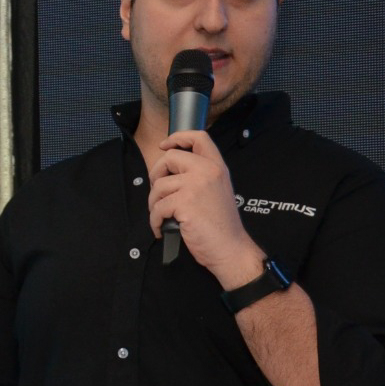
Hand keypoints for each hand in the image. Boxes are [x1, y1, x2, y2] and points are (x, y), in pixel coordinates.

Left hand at [149, 130, 261, 282]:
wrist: (230, 248)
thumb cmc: (221, 225)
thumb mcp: (217, 190)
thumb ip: (199, 176)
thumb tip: (170, 171)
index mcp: (216, 167)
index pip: (198, 137)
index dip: (177, 137)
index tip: (164, 145)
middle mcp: (207, 171)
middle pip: (169, 158)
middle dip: (156, 175)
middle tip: (158, 193)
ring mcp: (196, 185)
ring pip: (158, 186)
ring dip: (154, 204)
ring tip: (163, 216)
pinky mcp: (184, 203)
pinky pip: (156, 207)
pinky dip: (154, 221)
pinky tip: (162, 229)